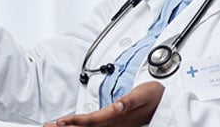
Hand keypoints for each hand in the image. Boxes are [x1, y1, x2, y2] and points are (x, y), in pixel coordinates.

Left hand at [43, 82, 164, 126]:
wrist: (165, 102)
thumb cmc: (154, 96)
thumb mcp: (143, 95)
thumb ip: (129, 101)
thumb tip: (119, 105)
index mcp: (116, 116)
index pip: (91, 121)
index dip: (75, 122)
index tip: (60, 122)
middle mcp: (113, 122)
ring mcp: (113, 124)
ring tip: (54, 126)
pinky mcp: (115, 122)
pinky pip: (93, 126)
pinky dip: (81, 125)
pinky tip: (72, 126)